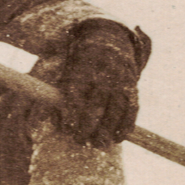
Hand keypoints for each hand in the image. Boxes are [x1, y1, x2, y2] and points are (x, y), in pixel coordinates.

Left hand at [58, 21, 141, 147]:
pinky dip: (125, 126)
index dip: (71, 114)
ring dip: (107, 131)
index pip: (75, 94)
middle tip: (80, 141)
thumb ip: (61, 94)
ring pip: (115, 110)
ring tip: (98, 144)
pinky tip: (117, 138)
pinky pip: (131, 111)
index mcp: (82, 69)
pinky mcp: (132, 88)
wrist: (108, 40)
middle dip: (87, 127)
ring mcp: (119, 82)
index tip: (66, 129)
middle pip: (96, 106)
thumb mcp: (68, 70)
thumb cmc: (81, 64)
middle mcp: (102, 75)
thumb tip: (52, 121)